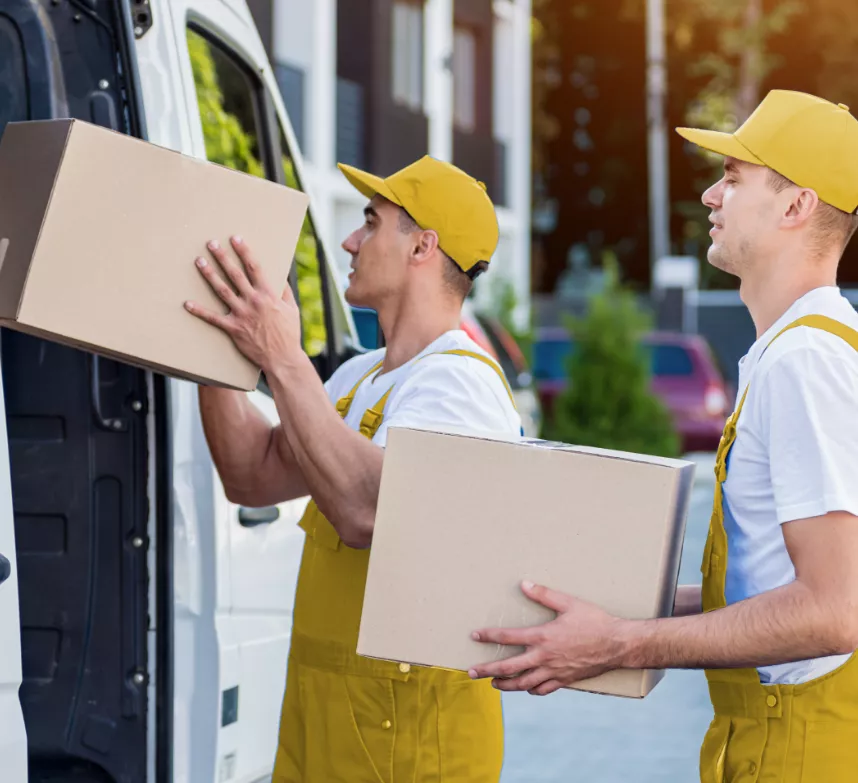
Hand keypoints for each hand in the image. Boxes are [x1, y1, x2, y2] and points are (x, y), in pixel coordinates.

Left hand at [185, 237, 300, 371]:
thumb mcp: (292, 309)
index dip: (244, 251)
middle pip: (234, 274)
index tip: (235, 238)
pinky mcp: (233, 329)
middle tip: (211, 243)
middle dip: (222, 257)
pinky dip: (199, 311)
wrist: (282, 358)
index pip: (254, 267)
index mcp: (268, 295)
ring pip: (222, 290)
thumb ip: (284, 292)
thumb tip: (280, 277)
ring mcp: (242, 314)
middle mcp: (253, 301)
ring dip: (209, 275)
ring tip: (199, 262)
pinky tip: (187, 303)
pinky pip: (213, 318)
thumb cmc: (289, 334)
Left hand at [468, 581, 629, 695]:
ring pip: (523, 683)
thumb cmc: (594, 621)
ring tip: (493, 684)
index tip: (474, 636)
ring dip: (505, 685)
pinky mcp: (565, 680)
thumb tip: (523, 584)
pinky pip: (543, 689)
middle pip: (509, 667)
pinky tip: (526, 688)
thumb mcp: (569, 603)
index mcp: (543, 637)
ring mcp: (554, 671)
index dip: (489, 636)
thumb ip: (544, 595)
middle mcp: (544, 657)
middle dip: (488, 670)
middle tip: (471, 672)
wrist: (618, 644)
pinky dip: (531, 690)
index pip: (508, 637)